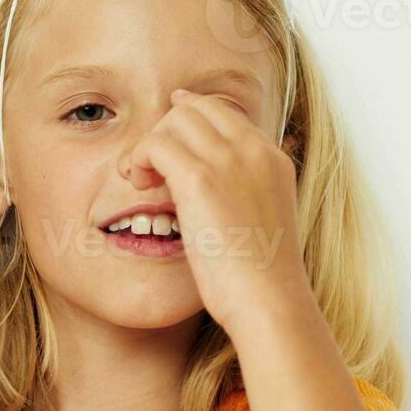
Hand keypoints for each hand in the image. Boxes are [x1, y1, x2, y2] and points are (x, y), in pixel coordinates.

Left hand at [125, 88, 313, 337]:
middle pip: (197, 109)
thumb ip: (245, 196)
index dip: (189, 116)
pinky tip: (138, 185)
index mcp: (272, 161)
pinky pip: (156, 144)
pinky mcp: (200, 181)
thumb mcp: (263, 223)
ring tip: (140, 181)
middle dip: (165, 131)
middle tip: (149, 171)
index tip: (165, 136)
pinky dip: (139, 158)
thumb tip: (216, 191)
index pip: (224, 113)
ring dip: (148, 145)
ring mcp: (230, 162)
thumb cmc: (261, 278)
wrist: (269, 300)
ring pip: (174, 120)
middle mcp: (254, 153)